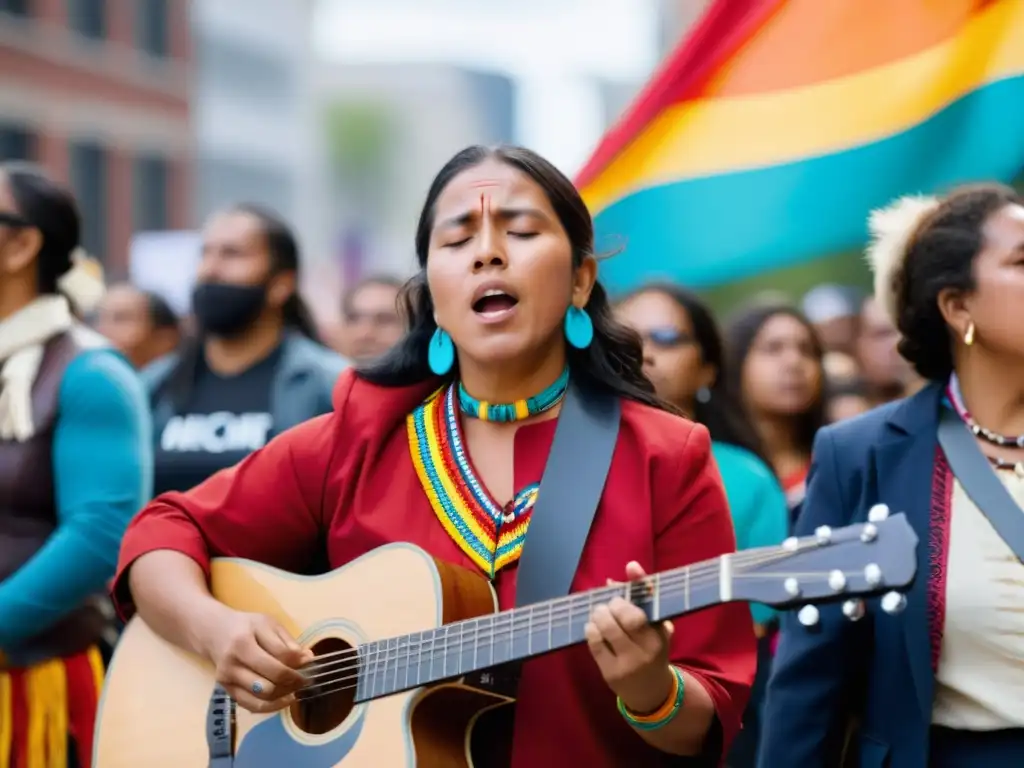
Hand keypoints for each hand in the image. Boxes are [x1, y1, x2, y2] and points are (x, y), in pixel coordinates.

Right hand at [203, 610, 313, 712]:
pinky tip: (284, 699)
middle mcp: (232, 662)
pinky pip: (252, 706)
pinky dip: (272, 706)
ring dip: (284, 694)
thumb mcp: (268, 624)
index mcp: (244, 640)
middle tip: (304, 679)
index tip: (309, 663)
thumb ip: (288, 642)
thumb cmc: (246, 626)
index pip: (280, 655)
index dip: (299, 662)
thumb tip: (308, 659)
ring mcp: (228, 679)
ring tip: (295, 688)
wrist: (215, 633)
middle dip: (293, 681)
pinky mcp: (227, 691)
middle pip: (271, 679)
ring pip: (263, 696)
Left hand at [584, 561, 675, 713]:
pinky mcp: (611, 673)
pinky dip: (591, 631)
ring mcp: (628, 662)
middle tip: (609, 603)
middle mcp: (647, 649)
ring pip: (609, 630)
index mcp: (660, 636)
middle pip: (628, 617)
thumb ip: (640, 604)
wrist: (651, 693)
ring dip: (599, 615)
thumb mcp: (655, 630)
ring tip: (599, 613)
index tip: (631, 566)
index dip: (639, 583)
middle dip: (614, 604)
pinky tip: (592, 627)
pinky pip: (596, 645)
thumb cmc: (652, 653)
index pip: (649, 605)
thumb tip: (611, 580)